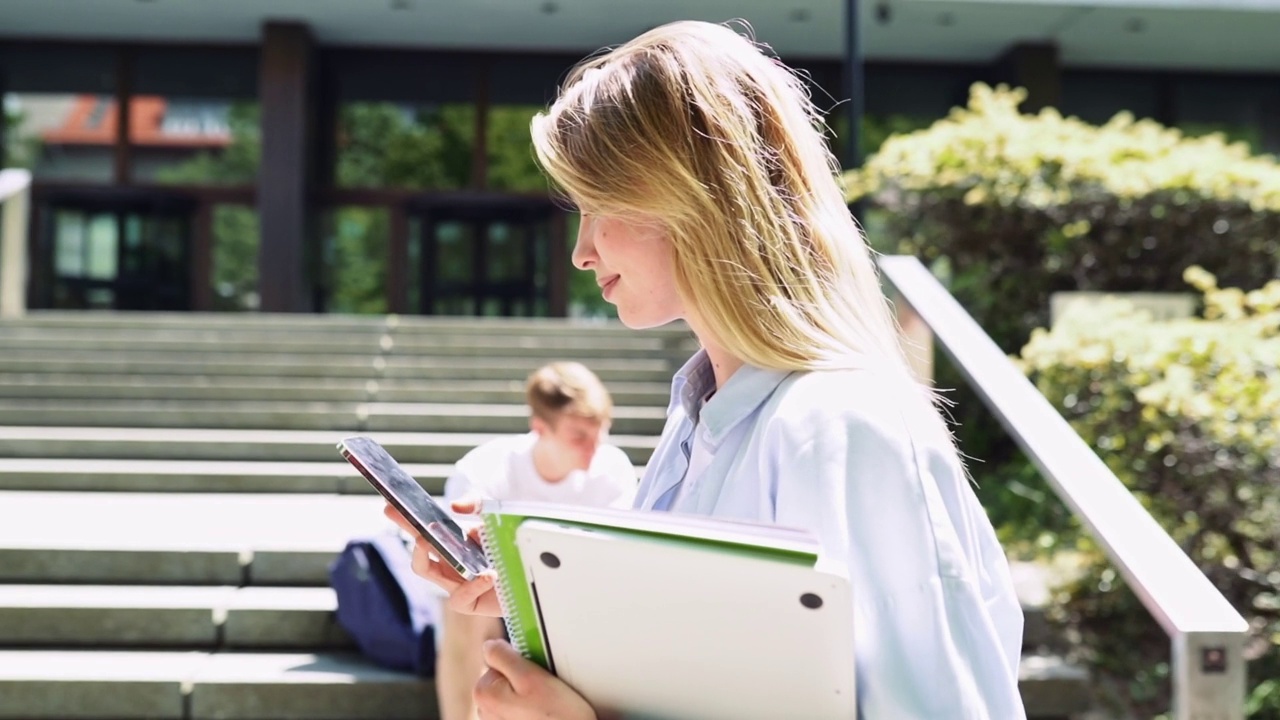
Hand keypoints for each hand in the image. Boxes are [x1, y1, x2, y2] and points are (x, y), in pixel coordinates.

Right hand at [382, 499, 502, 616]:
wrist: (532, 572)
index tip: (389, 504)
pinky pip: (459, 597)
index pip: (423, 528)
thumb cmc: (510, 547)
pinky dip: (472, 585)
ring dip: (424, 555)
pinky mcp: (468, 602)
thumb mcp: (496, 518)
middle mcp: (449, 562)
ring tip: (425, 541)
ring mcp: (455, 583)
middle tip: (405, 518)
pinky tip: (488, 575)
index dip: (405, 518)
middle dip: (407, 532)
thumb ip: (478, 504)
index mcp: (452, 542)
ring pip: (426, 570)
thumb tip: (454, 506)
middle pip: (418, 548)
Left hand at [474, 639, 597, 719]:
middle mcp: (484, 710)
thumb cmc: (557, 716)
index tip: (539, 673)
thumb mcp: (530, 676)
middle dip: (526, 678)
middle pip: (506, 676)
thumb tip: (488, 645)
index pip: (500, 659)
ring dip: (531, 694)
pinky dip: (533, 709)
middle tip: (547, 691)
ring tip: (549, 706)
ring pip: (515, 693)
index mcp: (483, 692)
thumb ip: (503, 656)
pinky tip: (546, 716)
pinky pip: (521, 709)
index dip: (523, 661)